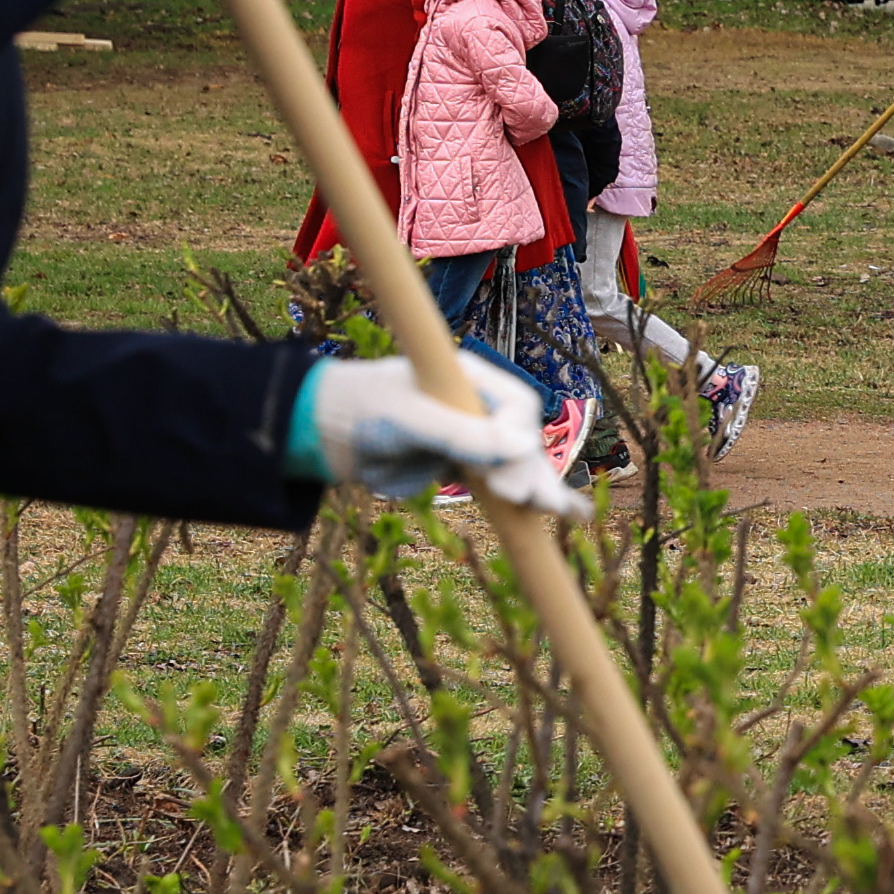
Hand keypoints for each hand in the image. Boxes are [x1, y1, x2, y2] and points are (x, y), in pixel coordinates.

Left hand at [294, 350, 581, 516]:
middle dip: (531, 472)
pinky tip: (563, 512)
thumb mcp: (410, 419)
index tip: (506, 472)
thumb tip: (521, 447)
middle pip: (522, 440)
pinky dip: (525, 500)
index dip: (518, 439)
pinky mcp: (460, 467)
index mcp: (469, 379)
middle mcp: (477, 406)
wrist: (320, 433)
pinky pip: (500, 484)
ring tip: (572, 514)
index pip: (516, 406)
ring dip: (540, 489)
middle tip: (535, 503)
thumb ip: (461, 433)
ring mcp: (471, 438)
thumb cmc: (361, 410)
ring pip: (517, 465)